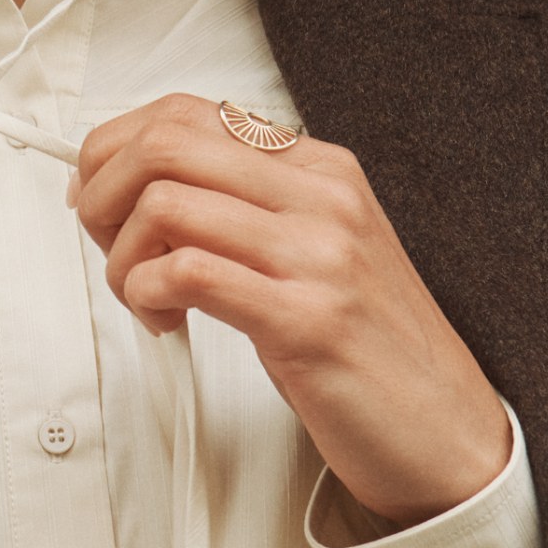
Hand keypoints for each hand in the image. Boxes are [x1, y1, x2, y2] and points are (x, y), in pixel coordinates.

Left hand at [72, 94, 509, 529]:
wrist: (449, 435)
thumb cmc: (368, 350)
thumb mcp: (315, 253)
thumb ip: (246, 208)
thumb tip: (140, 185)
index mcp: (322, 170)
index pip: (187, 113)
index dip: (116, 150)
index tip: (99, 197)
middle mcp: (323, 198)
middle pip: (164, 144)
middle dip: (102, 193)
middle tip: (107, 245)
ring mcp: (319, 256)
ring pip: (163, 204)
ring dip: (122, 258)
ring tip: (143, 298)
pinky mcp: (306, 321)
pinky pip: (187, 273)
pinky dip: (146, 295)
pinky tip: (165, 321)